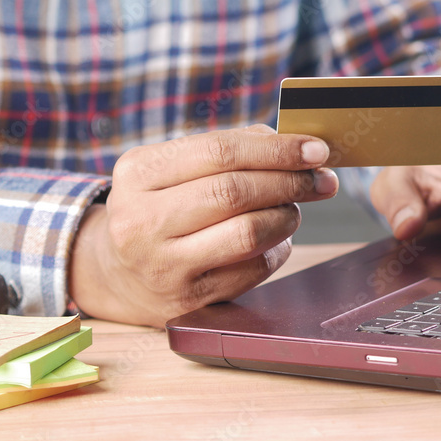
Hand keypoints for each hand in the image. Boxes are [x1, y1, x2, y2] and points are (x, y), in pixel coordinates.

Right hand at [68, 125, 338, 326]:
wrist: (118, 273)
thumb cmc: (160, 207)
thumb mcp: (171, 168)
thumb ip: (225, 148)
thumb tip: (289, 141)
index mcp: (138, 172)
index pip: (219, 151)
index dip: (276, 149)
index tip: (316, 149)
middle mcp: (141, 220)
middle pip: (234, 192)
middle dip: (290, 181)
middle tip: (323, 180)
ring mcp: (163, 265)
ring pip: (248, 234)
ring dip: (287, 217)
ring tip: (294, 209)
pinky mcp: (188, 299)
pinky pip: (253, 269)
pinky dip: (277, 249)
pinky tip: (275, 239)